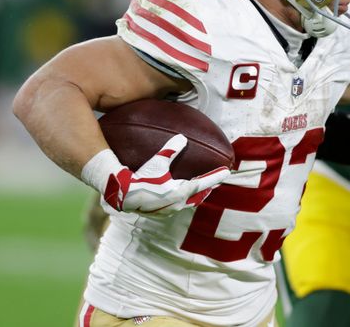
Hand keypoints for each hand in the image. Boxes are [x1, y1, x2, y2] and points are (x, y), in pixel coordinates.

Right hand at [89, 134, 229, 215]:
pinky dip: (185, 199)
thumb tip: (182, 137)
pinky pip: (179, 205)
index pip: (204, 183)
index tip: (227, 172)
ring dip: (197, 194)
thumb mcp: (157, 162)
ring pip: (189, 202)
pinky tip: (181, 195)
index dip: (216, 177)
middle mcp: (178, 203)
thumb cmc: (140, 178)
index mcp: (180, 192)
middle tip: (216, 180)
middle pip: (199, 195)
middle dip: (208, 187)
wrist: (122, 196)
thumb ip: (170, 149)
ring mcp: (169, 210)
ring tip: (202, 188)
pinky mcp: (161, 212)